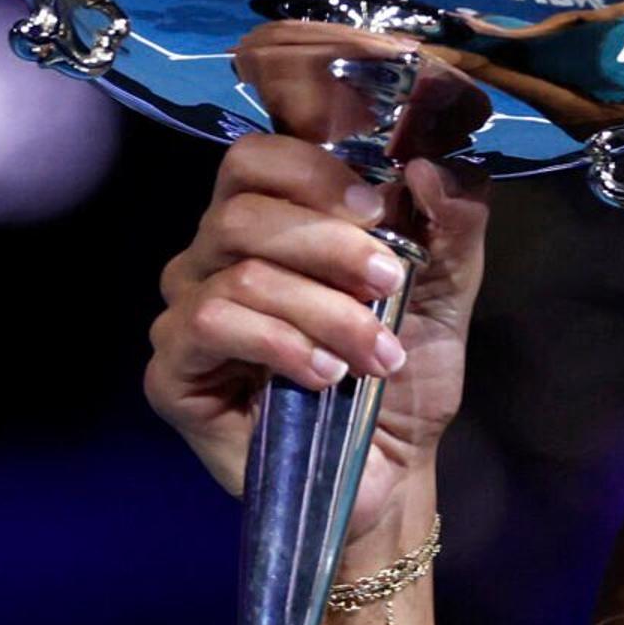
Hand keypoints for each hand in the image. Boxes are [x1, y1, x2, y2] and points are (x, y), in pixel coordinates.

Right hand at [145, 134, 488, 547]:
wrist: (390, 469)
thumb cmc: (403, 371)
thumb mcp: (445, 288)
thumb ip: (451, 219)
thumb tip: (427, 164)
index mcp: (269, 218)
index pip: (256, 155)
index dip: (309, 164)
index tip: (377, 200)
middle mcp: (213, 254)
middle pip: (244, 208)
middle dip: (332, 244)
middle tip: (390, 282)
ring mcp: (186, 310)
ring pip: (240, 271)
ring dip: (325, 311)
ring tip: (376, 356)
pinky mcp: (172, 371)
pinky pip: (212, 324)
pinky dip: (281, 344)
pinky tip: (324, 375)